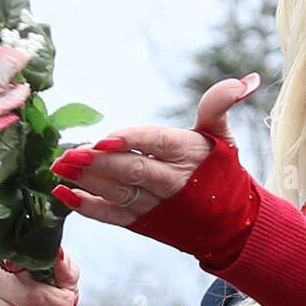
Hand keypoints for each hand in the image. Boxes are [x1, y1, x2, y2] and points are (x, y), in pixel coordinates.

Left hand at [47, 73, 259, 226]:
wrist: (232, 225)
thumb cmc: (222, 173)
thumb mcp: (224, 137)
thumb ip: (219, 106)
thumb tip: (247, 80)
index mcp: (187, 155)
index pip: (155, 144)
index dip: (130, 140)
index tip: (103, 138)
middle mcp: (170, 182)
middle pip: (131, 171)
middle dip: (99, 163)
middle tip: (68, 153)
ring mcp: (155, 205)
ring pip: (117, 193)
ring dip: (86, 181)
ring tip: (58, 166)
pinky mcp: (143, 222)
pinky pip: (112, 216)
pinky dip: (87, 207)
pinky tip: (63, 194)